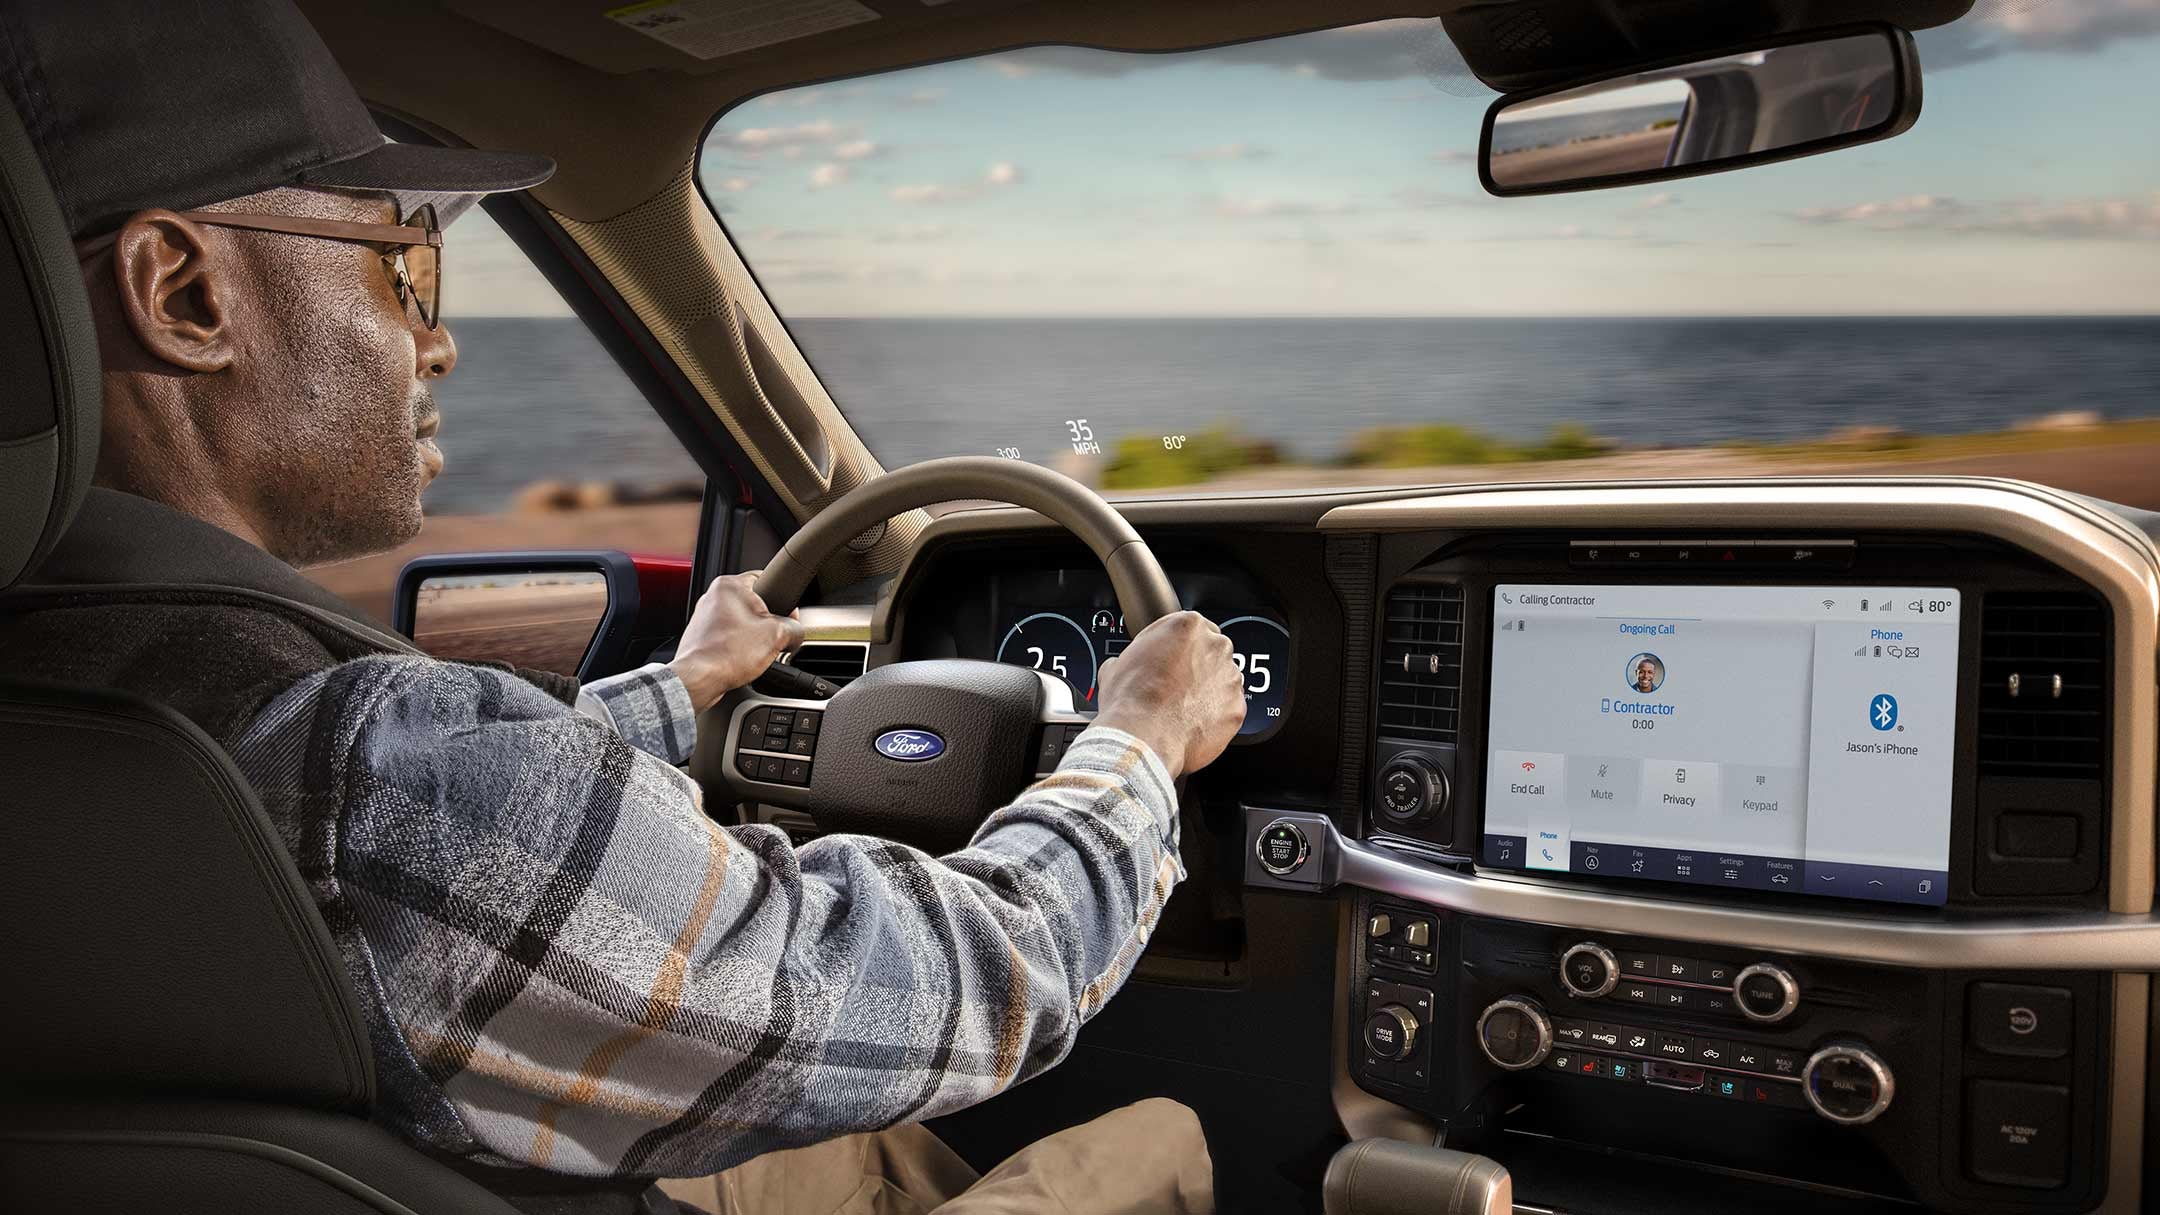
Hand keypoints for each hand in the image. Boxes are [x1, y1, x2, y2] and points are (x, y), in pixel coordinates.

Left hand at [668, 571, 805, 710]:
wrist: (698, 679)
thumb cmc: (726, 654)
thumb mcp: (777, 636)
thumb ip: (795, 628)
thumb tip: (796, 633)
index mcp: (729, 585)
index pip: (767, 580)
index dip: (784, 601)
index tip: (788, 617)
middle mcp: (714, 596)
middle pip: (755, 604)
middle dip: (768, 623)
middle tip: (773, 639)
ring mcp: (705, 616)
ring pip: (742, 622)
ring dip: (753, 637)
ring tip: (755, 652)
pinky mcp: (702, 635)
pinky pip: (729, 637)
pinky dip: (738, 647)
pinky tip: (742, 659)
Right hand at [1091, 610, 1246, 779]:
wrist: (1143, 738)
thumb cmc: (1130, 702)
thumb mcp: (1117, 666)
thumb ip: (1134, 657)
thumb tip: (1123, 665)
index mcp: (1187, 626)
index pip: (1192, 627)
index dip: (1179, 646)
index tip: (1172, 658)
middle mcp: (1215, 647)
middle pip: (1212, 650)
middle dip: (1197, 666)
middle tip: (1175, 684)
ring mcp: (1230, 677)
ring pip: (1222, 679)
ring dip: (1207, 690)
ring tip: (1182, 707)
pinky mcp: (1237, 707)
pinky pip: (1228, 707)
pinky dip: (1215, 714)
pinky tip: (1192, 723)